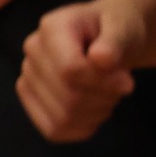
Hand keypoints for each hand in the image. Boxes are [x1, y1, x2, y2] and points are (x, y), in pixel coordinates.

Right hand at [19, 0, 146, 141]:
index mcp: (52, 27)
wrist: (108, 37)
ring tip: (106, 95)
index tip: (128, 82)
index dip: (104, 83)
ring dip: (96, 113)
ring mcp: (27, 74)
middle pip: (68, 96)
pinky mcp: (30, 97)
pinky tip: (94, 110)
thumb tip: (101, 60)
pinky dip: (82, 128)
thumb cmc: (117, 30)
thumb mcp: (125, 28)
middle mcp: (32, 50)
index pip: (70, 70)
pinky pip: (54, 130)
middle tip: (120, 87)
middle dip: (104, 98)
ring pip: (63, 117)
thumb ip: (116, 41)